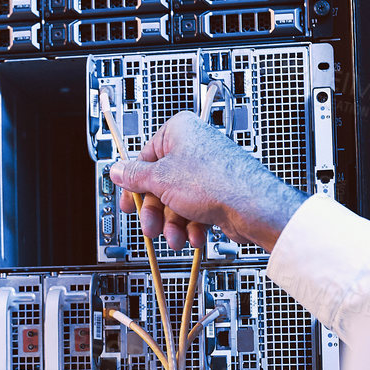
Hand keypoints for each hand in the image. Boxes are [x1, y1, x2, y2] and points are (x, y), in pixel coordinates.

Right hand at [108, 111, 305, 252]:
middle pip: (159, 184)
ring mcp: (206, 173)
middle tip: (150, 226)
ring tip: (176, 237)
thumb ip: (134, 176)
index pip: (145, 157)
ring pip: (176, 201)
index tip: (130, 201)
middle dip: (156, 211)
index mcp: (179, 132)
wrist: (253, 207)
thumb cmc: (216, 183)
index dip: (135, 184)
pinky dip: (191, 226)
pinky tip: (194, 235)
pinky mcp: (216, 193)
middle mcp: (193, 149)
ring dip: (173, 224)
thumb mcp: (161, 179)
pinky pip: (194, 210)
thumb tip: (116, 170)